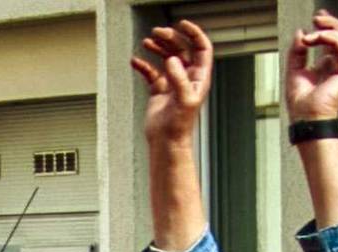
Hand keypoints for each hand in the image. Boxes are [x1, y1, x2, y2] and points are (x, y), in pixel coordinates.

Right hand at [131, 21, 213, 148]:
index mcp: (199, 77)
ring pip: (167, 58)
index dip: (194, 34)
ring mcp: (172, 83)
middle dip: (171, 39)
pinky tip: (135, 61)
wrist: (166, 141)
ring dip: (158, 48)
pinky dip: (143, 65)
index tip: (181, 24)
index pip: (201, 48)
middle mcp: (187, 77)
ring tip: (147, 41)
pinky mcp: (159, 90)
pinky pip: (151, 72)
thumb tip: (172, 59)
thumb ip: (179, 78)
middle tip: (158, 33)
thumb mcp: (184, 100)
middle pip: (182, 50)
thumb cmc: (180, 125)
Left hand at [284, 10, 337, 123]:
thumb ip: (297, 52)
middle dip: (330, 23)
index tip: (316, 18)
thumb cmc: (302, 105)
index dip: (325, 26)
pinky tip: (316, 39)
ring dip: (327, 31)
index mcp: (326, 65)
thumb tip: (300, 33)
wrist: (307, 119)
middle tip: (317, 19)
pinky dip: (329, 39)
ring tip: (310, 35)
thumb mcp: (294, 71)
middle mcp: (337, 64)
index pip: (331, 40)